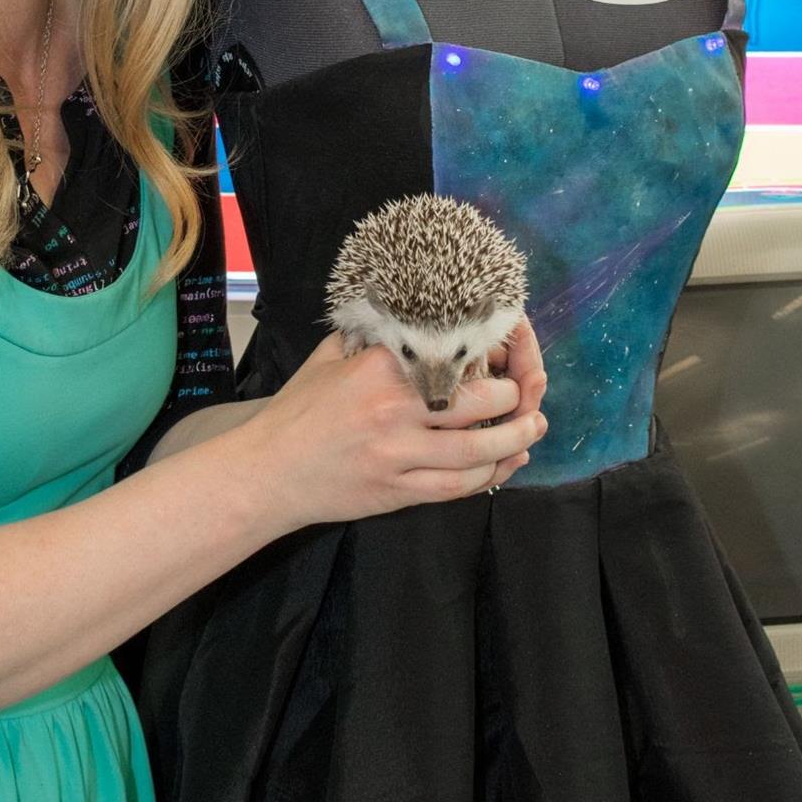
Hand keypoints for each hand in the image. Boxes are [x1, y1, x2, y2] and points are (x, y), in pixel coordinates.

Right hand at [239, 329, 547, 539]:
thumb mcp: (330, 357)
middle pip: (479, 400)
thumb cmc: (298, 411)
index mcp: (381, 368)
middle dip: (514, 395)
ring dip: (515, 438)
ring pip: (477, 449)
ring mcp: (398, 454)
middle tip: (526, 391)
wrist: (268, 471)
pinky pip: (457, 487)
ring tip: (533, 427)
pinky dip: (490, 476)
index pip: (452, 354)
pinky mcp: (398, 491)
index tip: (503, 351)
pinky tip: (504, 465)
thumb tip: (403, 310)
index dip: (489, 352)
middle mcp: (394, 410)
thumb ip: (370, 335)